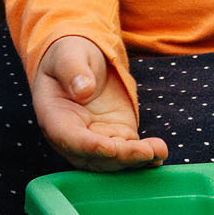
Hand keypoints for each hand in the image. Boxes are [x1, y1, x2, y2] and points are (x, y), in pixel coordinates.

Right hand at [31, 36, 169, 171]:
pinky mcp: (115, 135)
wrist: (82, 61)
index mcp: (54, 116)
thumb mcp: (68, 55)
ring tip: (157, 151)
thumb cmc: (70, 56)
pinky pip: (128, 151)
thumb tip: (83, 90)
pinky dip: (144, 155)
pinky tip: (159, 153)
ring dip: (135, 159)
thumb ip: (73, 70)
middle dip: (120, 158)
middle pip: (93, 157)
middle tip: (144, 152)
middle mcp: (72, 136)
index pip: (68, 138)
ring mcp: (95, 138)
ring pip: (112, 159)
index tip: (109, 147)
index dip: (88, 146)